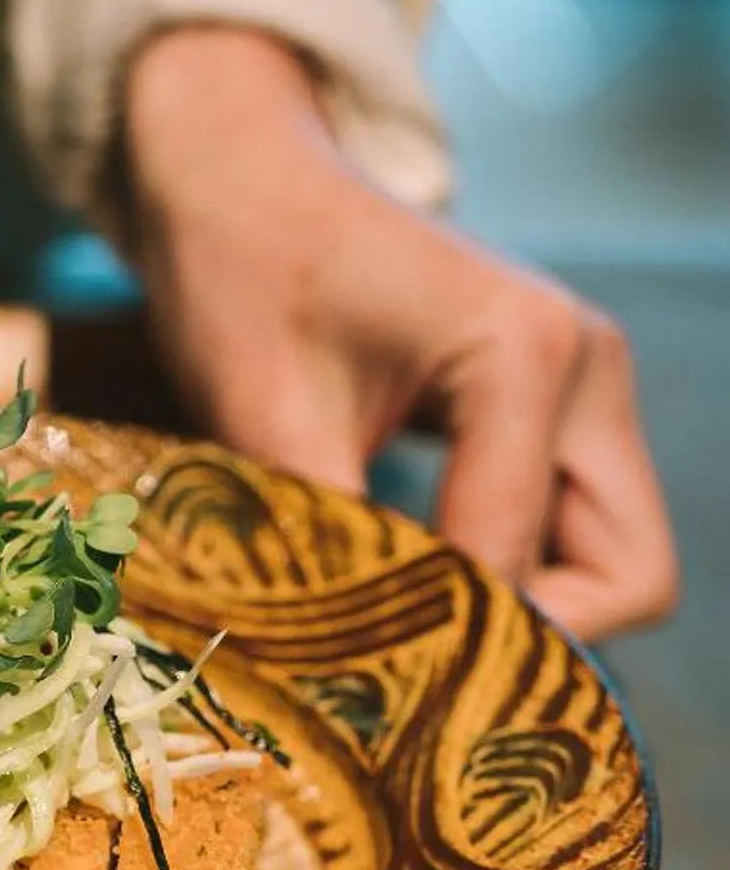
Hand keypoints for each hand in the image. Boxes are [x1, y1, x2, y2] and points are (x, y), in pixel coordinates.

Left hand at [119, 25, 676, 641]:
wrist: (240, 177)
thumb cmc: (241, 274)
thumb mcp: (263, 418)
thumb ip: (329, 541)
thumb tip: (353, 671)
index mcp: (528, 355)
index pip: (522, 560)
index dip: (449, 638)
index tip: (363, 691)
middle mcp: (588, 366)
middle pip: (630, 573)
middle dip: (533, 635)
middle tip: (412, 669)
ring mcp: (584, 382)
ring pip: (608, 555)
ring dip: (521, 602)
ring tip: (400, 625)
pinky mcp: (555, 399)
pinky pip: (564, 518)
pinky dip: (504, 563)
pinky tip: (410, 582)